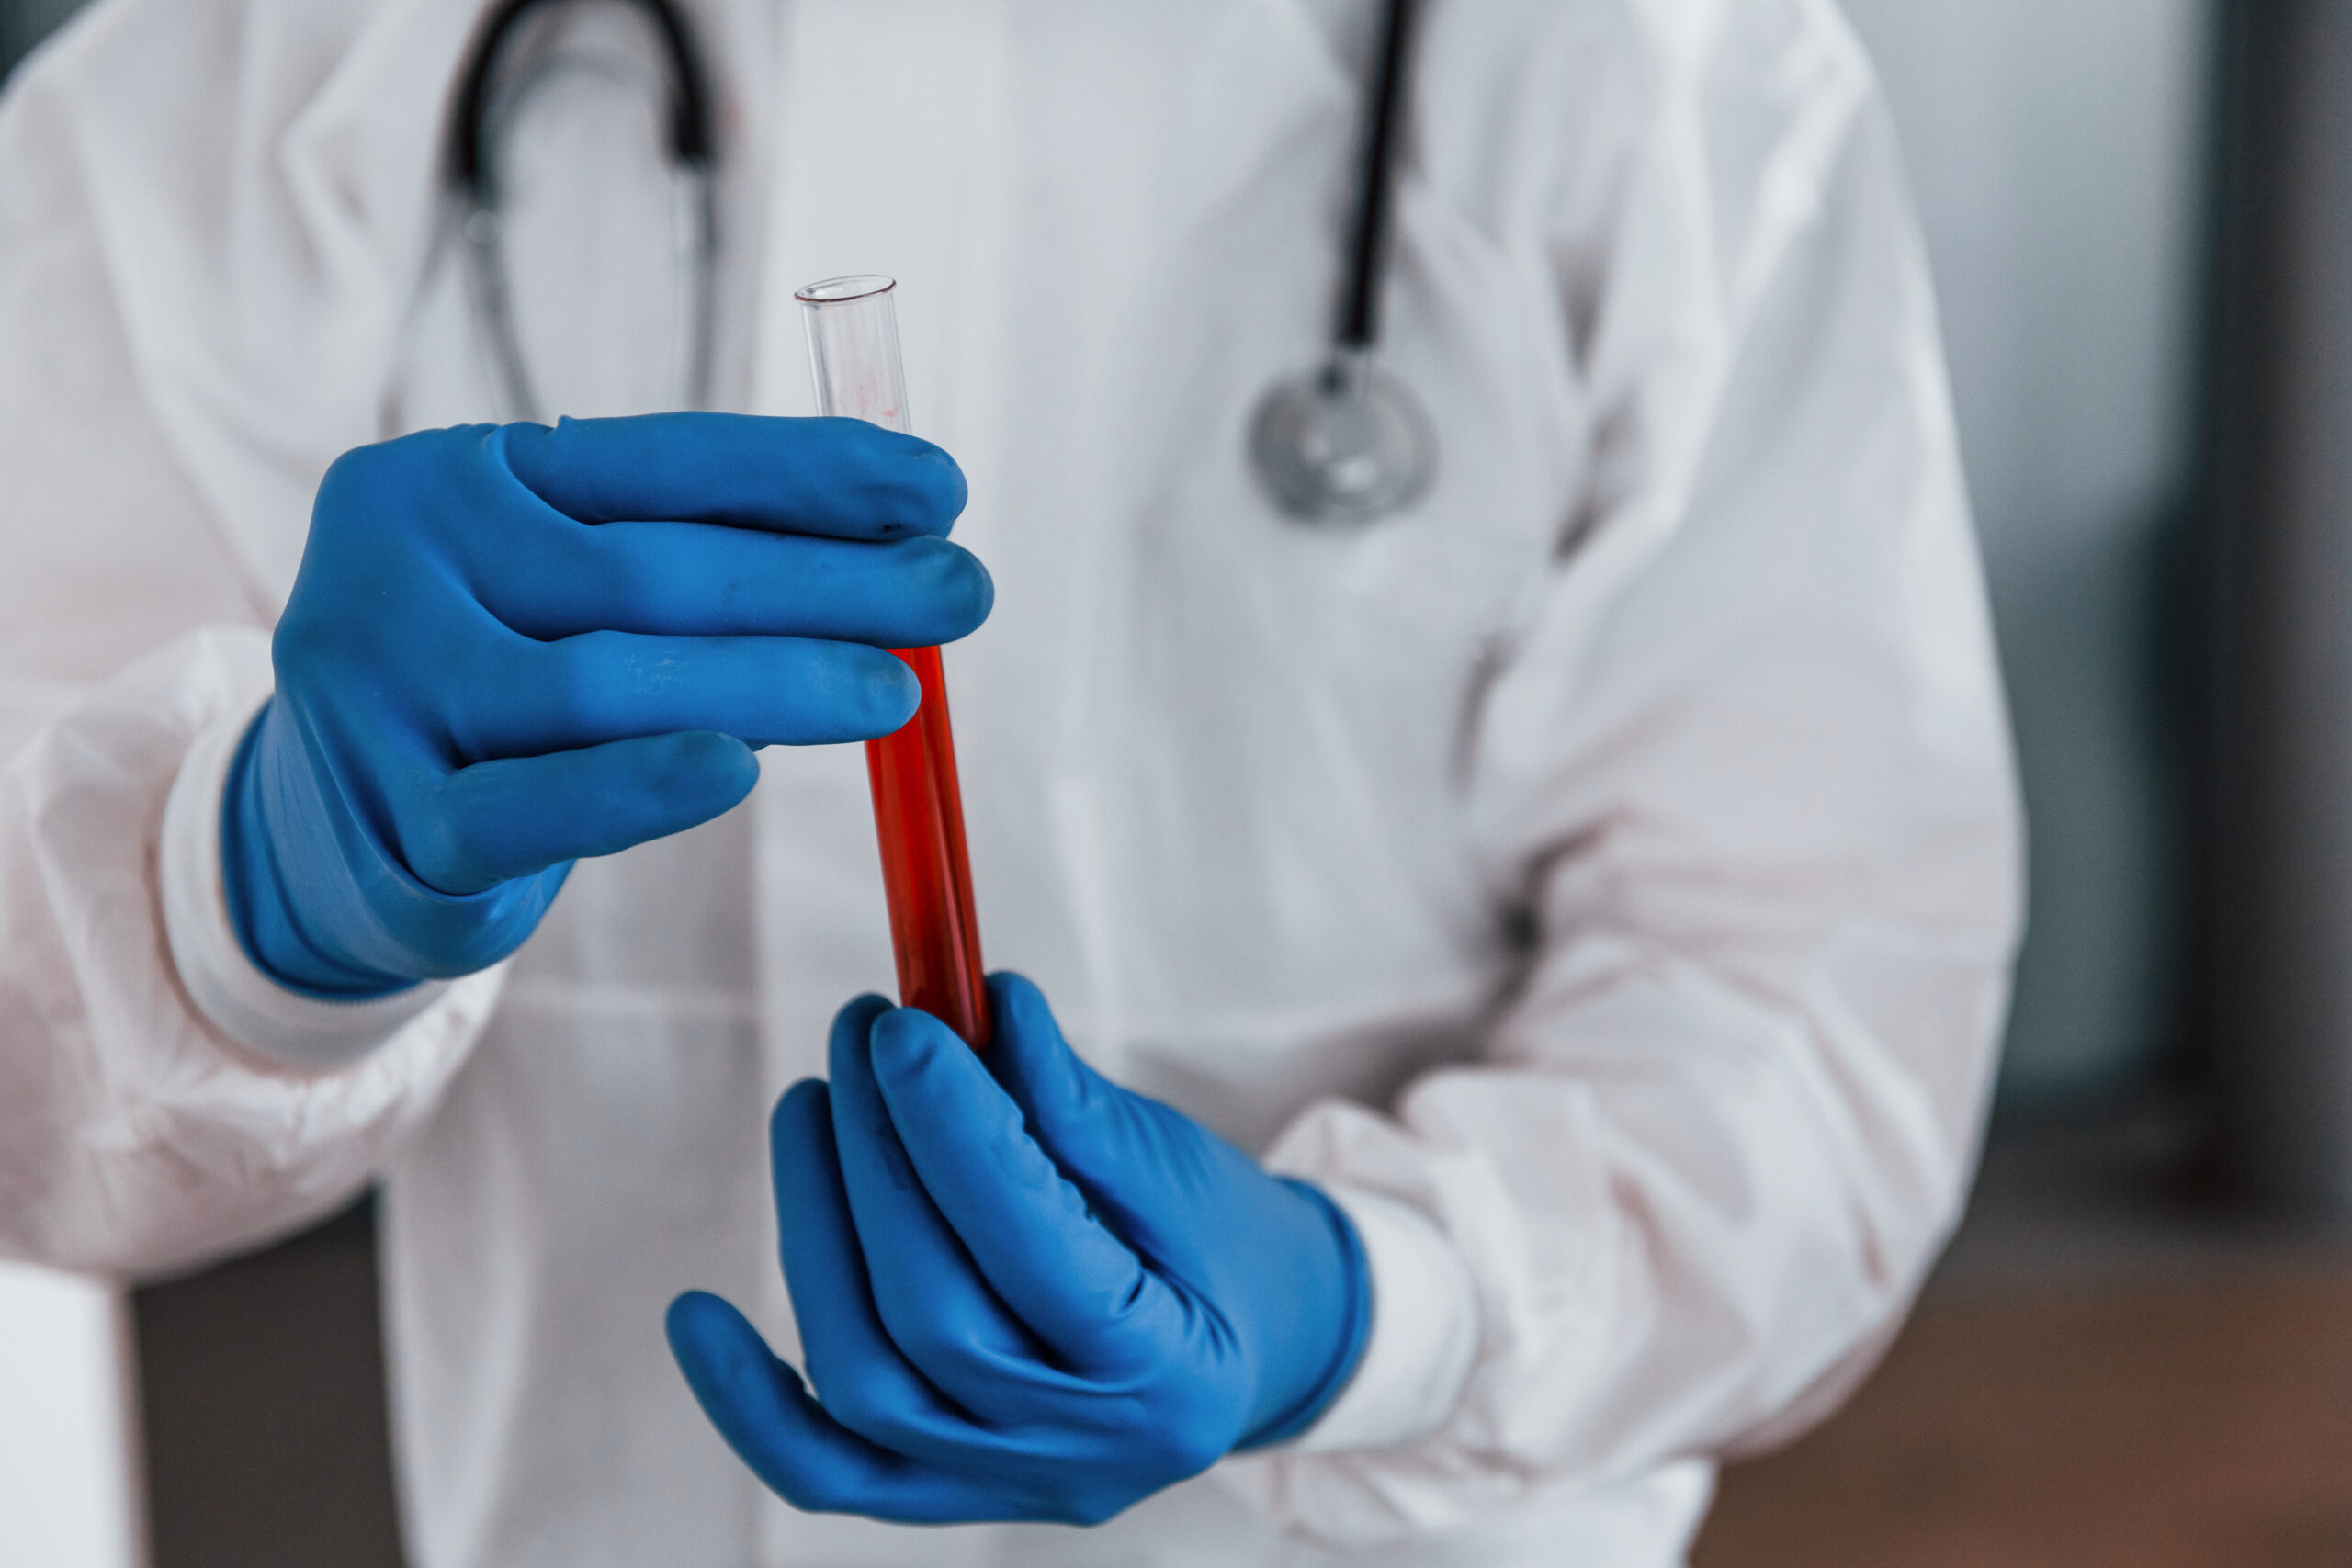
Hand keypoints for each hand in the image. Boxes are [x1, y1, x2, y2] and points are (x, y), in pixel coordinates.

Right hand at [227, 413, 985, 992]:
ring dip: (770, 683)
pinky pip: (533, 807)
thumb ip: (697, 578)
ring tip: (896, 691)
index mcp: (458, 475)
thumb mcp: (569, 603)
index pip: (663, 462)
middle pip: (651, 571)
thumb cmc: (498, 692)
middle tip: (961, 593)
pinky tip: (735, 769)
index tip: (943, 488)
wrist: (327, 831)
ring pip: (604, 681)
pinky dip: (637, 788)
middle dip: (826, 583)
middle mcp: (401, 560)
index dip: (811, 473)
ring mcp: (380, 693)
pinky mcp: (394, 826)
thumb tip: (903, 561)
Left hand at [665, 974, 1371, 1525]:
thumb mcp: (1173, 1164)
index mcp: (1170, 1373)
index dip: (956, 1135)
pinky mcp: (938, 1491)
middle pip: (934, 1317)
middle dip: (878, 1158)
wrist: (1251, 1340)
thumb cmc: (1214, 1240)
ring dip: (816, 1225)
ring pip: (866, 1380)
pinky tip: (694, 1312)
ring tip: (814, 1099)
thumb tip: (977, 1007)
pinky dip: (747, 1399)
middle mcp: (1085, 1458)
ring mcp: (1004, 1490)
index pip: (1036, 1253)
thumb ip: (1067, 1105)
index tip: (903, 1026)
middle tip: (861, 1031)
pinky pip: (825, 1469)